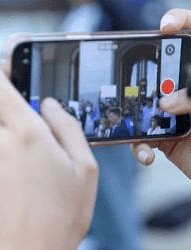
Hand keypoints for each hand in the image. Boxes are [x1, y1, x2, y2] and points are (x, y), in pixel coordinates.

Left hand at [0, 66, 98, 249]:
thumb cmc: (60, 215)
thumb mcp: (83, 167)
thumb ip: (67, 126)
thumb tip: (50, 106)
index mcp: (26, 133)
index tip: (2, 73)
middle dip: (0, 110)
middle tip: (23, 129)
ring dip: (0, 143)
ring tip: (25, 171)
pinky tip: (13, 187)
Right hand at [131, 9, 190, 177]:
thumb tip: (167, 103)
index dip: (181, 22)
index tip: (166, 27)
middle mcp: (188, 91)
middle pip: (162, 69)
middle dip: (147, 77)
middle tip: (145, 86)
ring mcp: (175, 115)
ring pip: (144, 104)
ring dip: (136, 116)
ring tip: (144, 127)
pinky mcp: (163, 138)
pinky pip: (140, 137)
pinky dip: (138, 146)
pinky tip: (147, 154)